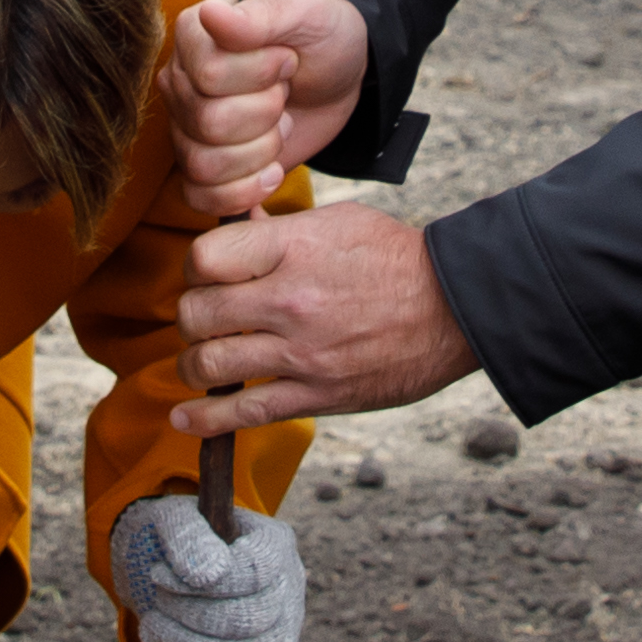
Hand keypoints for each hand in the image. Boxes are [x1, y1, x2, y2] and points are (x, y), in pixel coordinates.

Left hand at [110, 489, 305, 641]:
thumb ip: (188, 536)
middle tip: (155, 602)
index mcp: (275, 544)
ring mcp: (283, 633)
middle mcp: (289, 590)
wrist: (166, 569)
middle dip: (191, 615)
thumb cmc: (173, 539)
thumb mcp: (170, 520)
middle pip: (253, 619)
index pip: (257, 571)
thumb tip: (210, 572)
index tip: (158, 575)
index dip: (206, 582)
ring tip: (152, 629)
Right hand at [163, 0, 367, 222]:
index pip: (209, 75)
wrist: (339, 74)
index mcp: (194, 34)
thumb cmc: (320, 33)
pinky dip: (241, 193)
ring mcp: (187, 126)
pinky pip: (198, 196)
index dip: (260, 74)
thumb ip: (260, 16)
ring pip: (202, 164)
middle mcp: (180, 82)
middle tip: (285, 93)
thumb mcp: (306, 11)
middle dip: (266, 114)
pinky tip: (273, 172)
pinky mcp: (205, 165)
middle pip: (207, 122)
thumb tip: (211, 14)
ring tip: (281, 125)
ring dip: (260, 152)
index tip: (287, 58)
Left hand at [172, 197, 476, 436]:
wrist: (455, 307)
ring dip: (193, 365)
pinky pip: (244, 413)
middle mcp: (289, 301)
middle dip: (190, 316)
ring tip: (200, 362)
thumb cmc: (397, 257)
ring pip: (208, 365)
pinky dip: (205, 419)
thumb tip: (237, 225)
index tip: (207, 274)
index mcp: (293, 249)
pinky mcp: (315, 394)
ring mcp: (301, 353)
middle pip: (195, 313)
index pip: (204, 259)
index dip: (196, 267)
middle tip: (203, 319)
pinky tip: (185, 417)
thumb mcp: (339, 221)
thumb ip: (281, 229)